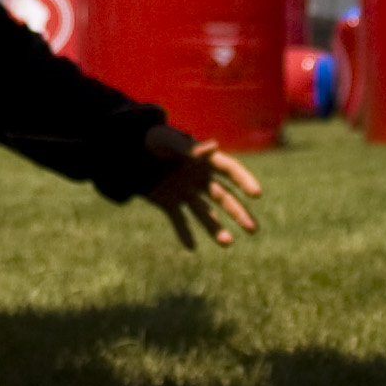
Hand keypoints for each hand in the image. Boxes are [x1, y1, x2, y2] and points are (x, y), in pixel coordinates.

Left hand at [139, 124, 262, 250]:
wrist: (128, 149)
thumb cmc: (150, 139)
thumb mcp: (166, 140)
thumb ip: (187, 148)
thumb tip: (213, 146)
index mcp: (203, 159)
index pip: (229, 170)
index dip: (244, 180)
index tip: (257, 194)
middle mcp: (199, 178)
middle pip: (223, 197)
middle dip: (239, 213)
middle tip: (253, 229)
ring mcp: (185, 191)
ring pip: (204, 213)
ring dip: (215, 228)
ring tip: (227, 243)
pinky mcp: (169, 202)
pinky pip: (179, 220)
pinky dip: (184, 233)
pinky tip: (191, 247)